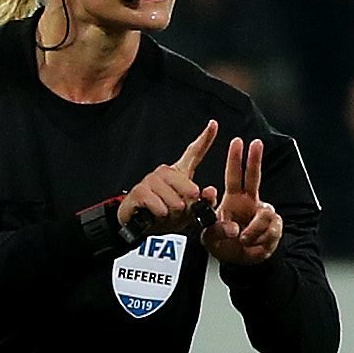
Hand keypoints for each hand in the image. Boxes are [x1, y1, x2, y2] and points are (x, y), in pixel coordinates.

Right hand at [117, 119, 218, 234]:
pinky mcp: (139, 191)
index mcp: (179, 174)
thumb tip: (210, 190)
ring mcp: (150, 180)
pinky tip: (157, 214)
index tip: (214, 124)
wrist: (143, 228)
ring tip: (167, 213)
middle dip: (186, 198)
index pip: (194, 153)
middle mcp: (165, 172)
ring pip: (170, 195)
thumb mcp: (191, 213)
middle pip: (183, 180)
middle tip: (181, 208)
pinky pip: (156, 202)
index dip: (205, 139)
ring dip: (172, 209)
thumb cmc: (168, 216)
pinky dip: (160, 212)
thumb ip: (204, 203)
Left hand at [203, 136, 282, 265]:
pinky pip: (271, 230)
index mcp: (233, 199)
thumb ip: (217, 231)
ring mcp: (263, 213)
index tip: (236, 142)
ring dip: (253, 229)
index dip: (235, 159)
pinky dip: (260, 240)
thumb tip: (234, 229)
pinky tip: (253, 244)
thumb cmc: (225, 244)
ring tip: (244, 239)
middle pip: (254, 176)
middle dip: (255, 159)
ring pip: (265, 213)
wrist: (241, 261)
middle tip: (256, 142)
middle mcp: (250, 202)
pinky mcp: (274, 227)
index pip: (234, 175)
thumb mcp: (211, 239)